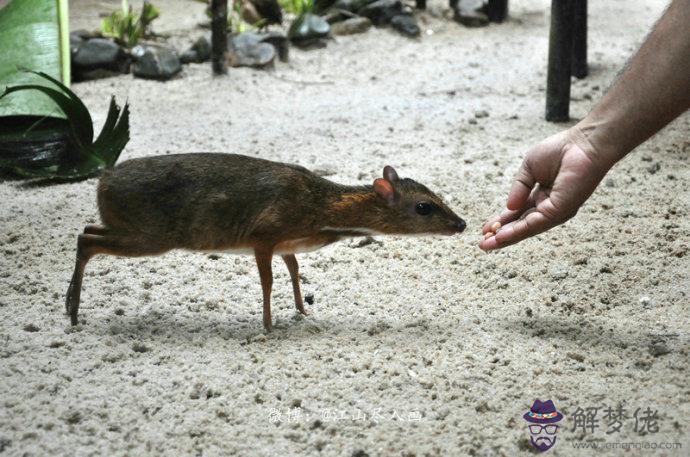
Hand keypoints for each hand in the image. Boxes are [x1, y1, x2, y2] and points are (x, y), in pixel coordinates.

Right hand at [480, 128, 610, 250]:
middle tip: (483, 244)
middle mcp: (548, 207)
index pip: (518, 213)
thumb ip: (518, 188)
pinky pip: (535, 224)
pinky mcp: (560, 211)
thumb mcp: (529, 168)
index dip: (501, 221)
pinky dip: (517, 231)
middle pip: (521, 225)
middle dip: (501, 235)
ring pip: (526, 229)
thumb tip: (508, 207)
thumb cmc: (561, 150)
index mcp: (541, 196)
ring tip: (488, 244)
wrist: (584, 144)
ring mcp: (555, 211)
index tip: (485, 229)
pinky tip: (503, 236)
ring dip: (506, 238)